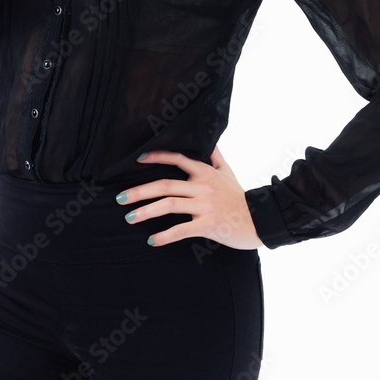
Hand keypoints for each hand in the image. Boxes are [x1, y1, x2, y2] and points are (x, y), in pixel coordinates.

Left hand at [115, 146, 263, 249]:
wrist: (259, 220)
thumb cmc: (240, 196)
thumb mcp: (228, 172)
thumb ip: (215, 156)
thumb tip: (208, 140)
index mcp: (204, 172)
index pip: (177, 159)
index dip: (157, 157)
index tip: (138, 160)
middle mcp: (202, 186)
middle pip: (165, 185)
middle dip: (140, 191)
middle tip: (120, 197)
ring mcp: (204, 206)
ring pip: (169, 205)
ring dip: (146, 211)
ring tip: (129, 217)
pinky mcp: (208, 225)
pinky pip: (182, 230)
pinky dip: (165, 236)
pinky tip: (152, 240)